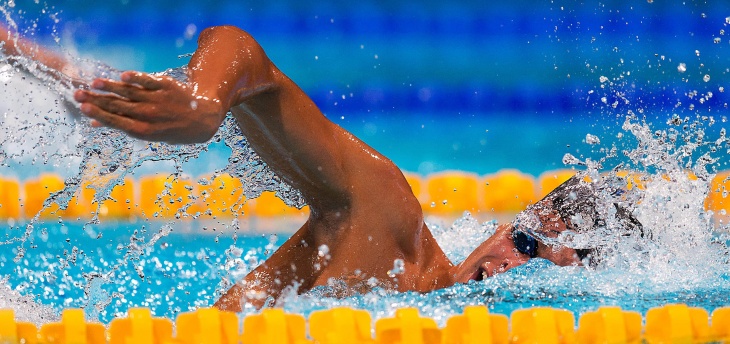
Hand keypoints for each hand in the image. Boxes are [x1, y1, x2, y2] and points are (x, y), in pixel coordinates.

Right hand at [73, 71, 225, 143]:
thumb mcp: (150, 134)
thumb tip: (94, 123)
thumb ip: (124, 125)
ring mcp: (158, 100)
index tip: (82, 107)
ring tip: (93, 83)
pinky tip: (122, 76)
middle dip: (96, 100)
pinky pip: (148, 81)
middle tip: (77, 93)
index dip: (98, 114)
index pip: (116, 121)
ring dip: (110, 87)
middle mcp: (150, 115)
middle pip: (118, 106)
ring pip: (130, 93)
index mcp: (144, 130)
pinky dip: (136, 78)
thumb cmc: (172, 129)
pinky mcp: (166, 86)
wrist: (203, 119)